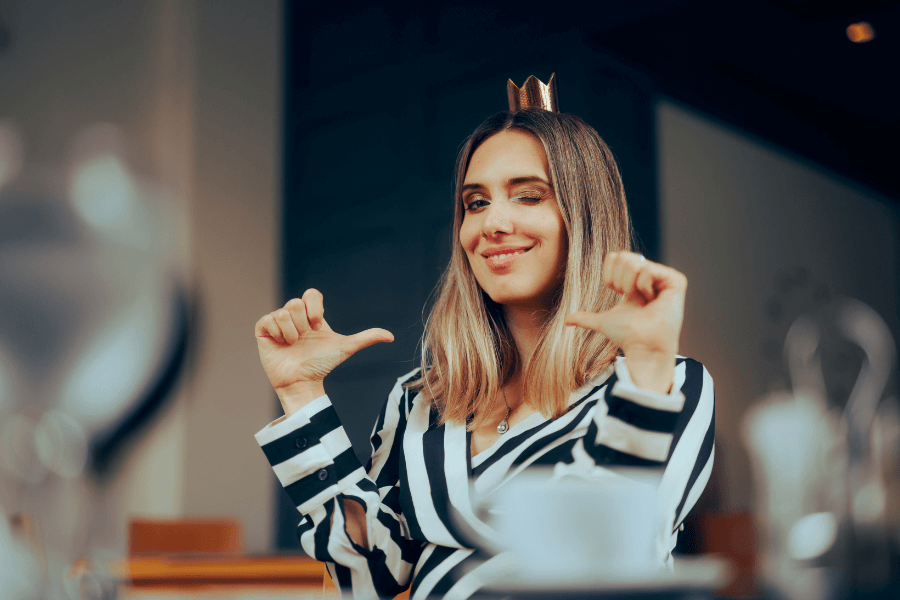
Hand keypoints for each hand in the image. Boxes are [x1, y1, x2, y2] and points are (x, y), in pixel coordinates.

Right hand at [255, 289, 392, 411]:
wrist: (303, 382)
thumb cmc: (322, 365)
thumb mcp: (345, 348)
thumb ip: (366, 338)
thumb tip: (391, 336)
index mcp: (311, 315)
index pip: (311, 294)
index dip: (315, 308)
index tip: (319, 327)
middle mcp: (294, 315)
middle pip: (296, 303)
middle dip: (304, 324)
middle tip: (305, 338)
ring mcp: (277, 322)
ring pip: (283, 312)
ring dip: (291, 332)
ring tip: (293, 344)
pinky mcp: (263, 330)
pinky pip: (268, 320)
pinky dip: (277, 334)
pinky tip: (281, 344)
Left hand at [565, 252, 686, 392]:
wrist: (642, 346)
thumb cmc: (627, 335)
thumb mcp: (603, 322)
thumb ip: (586, 318)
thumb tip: (566, 321)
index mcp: (635, 280)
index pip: (615, 256)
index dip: (610, 277)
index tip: (620, 296)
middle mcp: (650, 274)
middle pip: (623, 256)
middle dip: (620, 281)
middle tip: (632, 299)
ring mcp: (664, 276)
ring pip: (634, 262)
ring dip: (631, 286)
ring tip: (642, 301)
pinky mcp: (676, 280)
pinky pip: (647, 269)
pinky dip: (643, 287)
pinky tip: (652, 300)